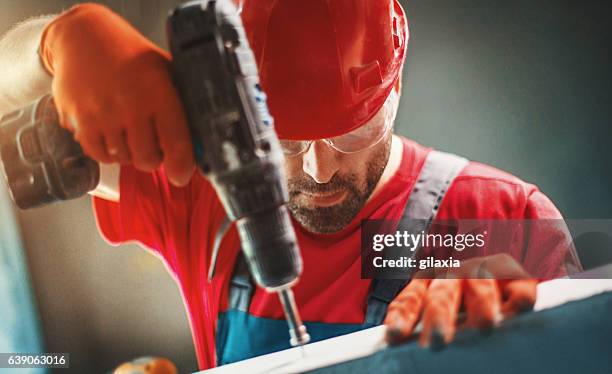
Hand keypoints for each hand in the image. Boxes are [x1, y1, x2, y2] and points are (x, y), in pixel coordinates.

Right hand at [40, 3, 194, 185]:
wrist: (84, 36)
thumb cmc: (130, 55)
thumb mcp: (165, 70)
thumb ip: (182, 103)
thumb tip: (202, 139)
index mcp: (159, 93)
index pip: (177, 143)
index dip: (182, 167)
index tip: (181, 175)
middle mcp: (131, 106)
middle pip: (148, 160)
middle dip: (153, 157)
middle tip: (151, 143)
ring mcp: (103, 115)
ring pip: (123, 159)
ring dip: (129, 152)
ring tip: (128, 129)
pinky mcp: (79, 121)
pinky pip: (99, 155)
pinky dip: (107, 151)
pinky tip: (111, 133)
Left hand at [384, 254, 537, 346]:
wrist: (499, 288)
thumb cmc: (459, 316)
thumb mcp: (441, 324)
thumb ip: (430, 336)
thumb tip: (414, 365)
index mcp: (426, 285)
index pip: (410, 300)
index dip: (402, 318)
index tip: (394, 338)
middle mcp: (452, 275)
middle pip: (442, 293)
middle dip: (439, 315)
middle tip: (438, 341)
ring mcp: (483, 272)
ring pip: (480, 284)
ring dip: (481, 303)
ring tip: (484, 327)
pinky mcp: (515, 277)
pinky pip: (518, 284)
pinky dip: (518, 296)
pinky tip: (518, 309)